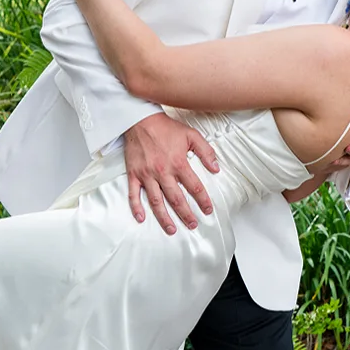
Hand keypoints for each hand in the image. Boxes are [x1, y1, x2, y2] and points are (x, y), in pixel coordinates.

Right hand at [123, 111, 219, 232]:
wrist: (140, 120)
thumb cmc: (166, 128)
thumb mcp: (192, 135)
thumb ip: (206, 152)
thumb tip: (216, 168)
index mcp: (178, 164)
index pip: (195, 187)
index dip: (203, 201)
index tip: (208, 210)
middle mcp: (163, 172)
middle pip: (176, 199)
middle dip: (185, 214)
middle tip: (192, 225)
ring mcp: (147, 175)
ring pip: (156, 201)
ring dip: (164, 217)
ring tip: (171, 229)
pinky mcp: (134, 174)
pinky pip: (133, 194)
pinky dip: (136, 207)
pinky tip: (141, 218)